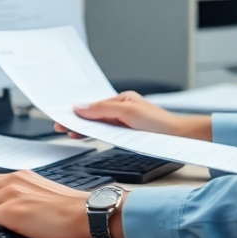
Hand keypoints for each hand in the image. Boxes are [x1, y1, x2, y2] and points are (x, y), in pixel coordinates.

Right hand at [54, 90, 212, 140]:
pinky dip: (94, 133)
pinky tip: (85, 135)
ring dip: (83, 127)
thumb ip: (102, 110)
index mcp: (121, 99)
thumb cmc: (158, 123)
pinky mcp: (127, 133)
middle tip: (59, 125)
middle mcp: (122, 109)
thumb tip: (80, 107)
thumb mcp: (127, 112)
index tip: (61, 114)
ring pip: (98, 124)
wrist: (177, 137)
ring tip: (68, 132)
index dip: (77, 109)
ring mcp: (124, 121)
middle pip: (93, 113)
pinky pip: (105, 131)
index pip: (94, 103)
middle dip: (76, 119)